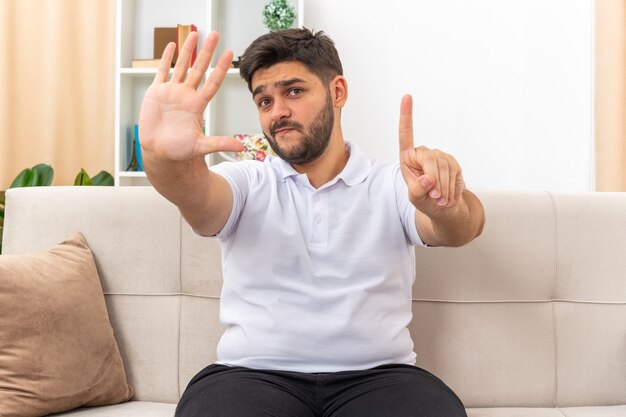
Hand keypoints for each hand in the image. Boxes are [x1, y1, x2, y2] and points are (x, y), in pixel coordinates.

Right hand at [138, 32, 243, 162]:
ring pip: (181, 66)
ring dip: (187, 50)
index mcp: (197, 105)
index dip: (220, 68)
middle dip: (207, 51)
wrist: (159, 153)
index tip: (230, 54)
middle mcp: (186, 95)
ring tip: (194, 33)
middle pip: (199, 68)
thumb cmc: (179, 151)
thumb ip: (219, 143)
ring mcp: (171, 92)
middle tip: (215, 34)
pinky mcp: (156, 93)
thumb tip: (241, 147)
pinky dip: (166, 58)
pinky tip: (171, 45)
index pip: (213, 81)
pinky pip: (162, 71)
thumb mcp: (200, 146)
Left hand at [398, 95, 464, 214]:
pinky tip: (449, 196)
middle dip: (435, 182)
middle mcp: (423, 153)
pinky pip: (455, 172)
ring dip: (444, 188)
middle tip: (435, 198)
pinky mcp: (453, 161)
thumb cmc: (425, 200)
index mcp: (408, 158)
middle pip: (431, 160)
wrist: (444, 207)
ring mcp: (439, 156)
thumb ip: (417, 190)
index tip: (407, 96)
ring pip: (445, 167)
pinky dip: (452, 188)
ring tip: (441, 201)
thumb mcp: (415, 199)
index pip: (406, 135)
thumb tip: (427, 179)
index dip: (406, 116)